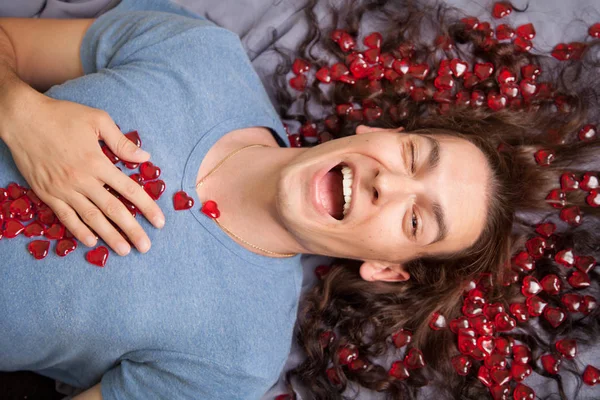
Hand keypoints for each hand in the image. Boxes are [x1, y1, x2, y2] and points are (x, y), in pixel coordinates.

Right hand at [1, 91, 164, 255]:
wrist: (21, 118)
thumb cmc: (62, 116)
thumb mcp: (97, 120)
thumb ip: (121, 142)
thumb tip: (145, 157)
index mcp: (97, 162)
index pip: (129, 190)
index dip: (147, 207)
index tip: (160, 222)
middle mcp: (82, 179)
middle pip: (113, 210)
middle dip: (131, 230)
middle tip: (145, 247)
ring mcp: (64, 189)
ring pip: (91, 218)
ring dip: (109, 236)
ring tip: (124, 250)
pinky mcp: (47, 194)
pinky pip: (66, 217)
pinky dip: (79, 231)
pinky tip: (92, 242)